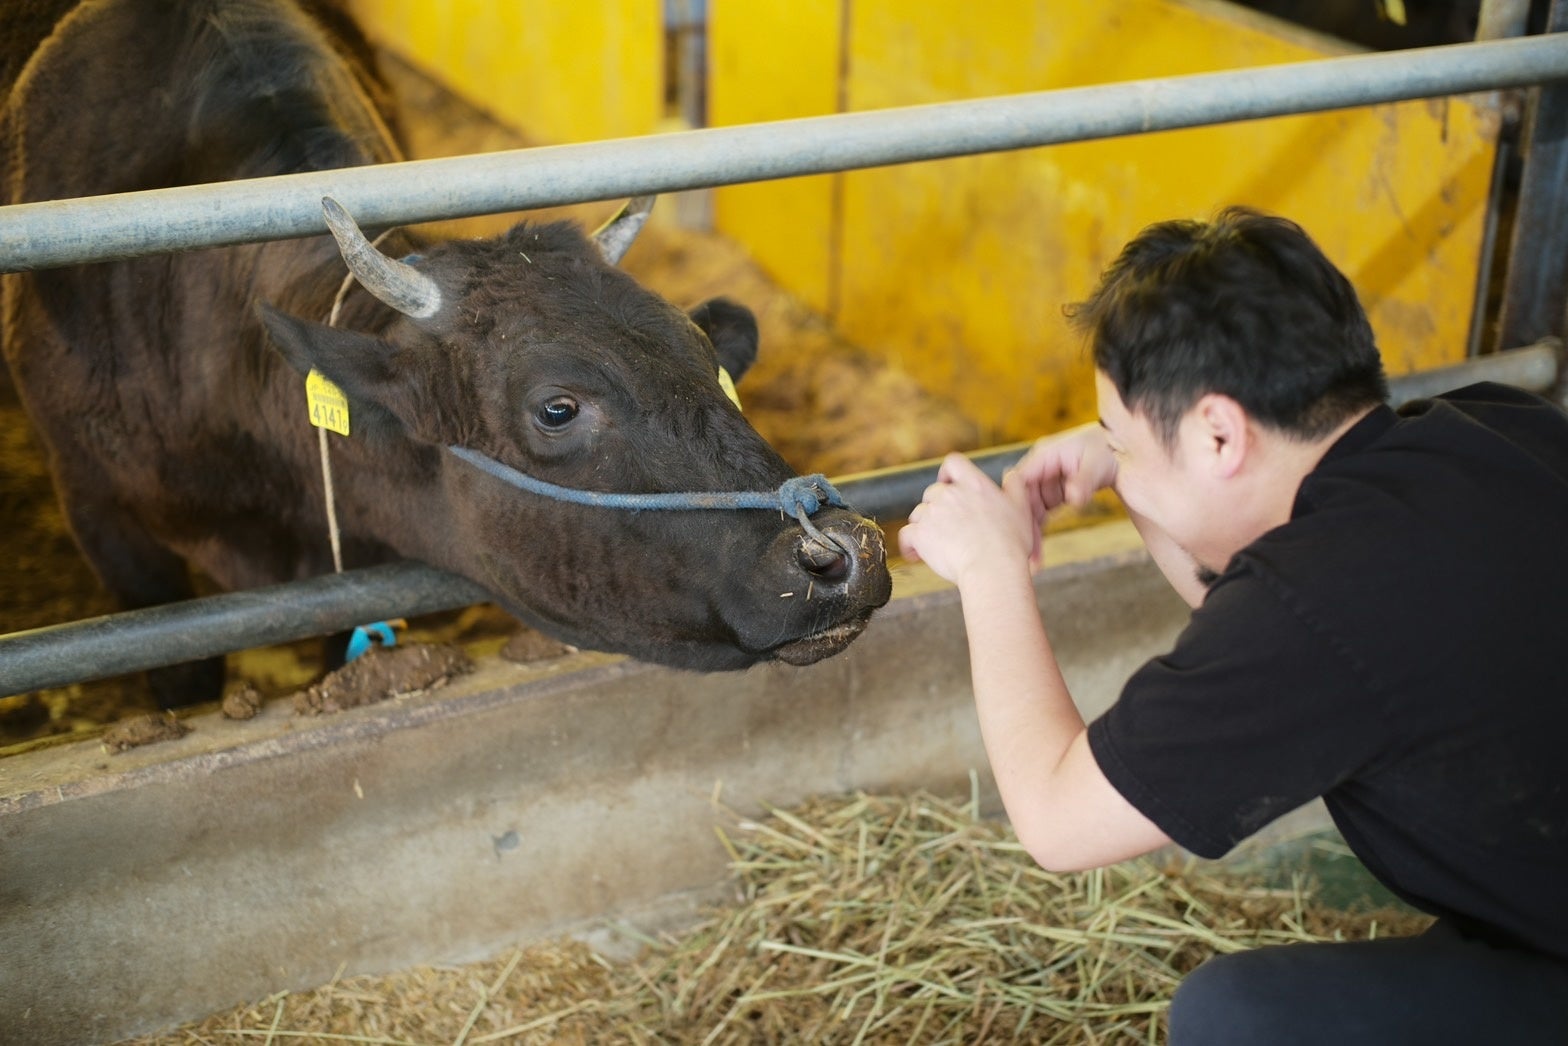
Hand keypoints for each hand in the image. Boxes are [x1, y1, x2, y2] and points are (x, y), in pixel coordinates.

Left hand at [899, 453, 1036, 584]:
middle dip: (937, 508)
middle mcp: (950, 494)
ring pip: (919, 514)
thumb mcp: (1021, 508)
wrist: (993, 568)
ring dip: (925, 526)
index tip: (949, 485)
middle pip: (932, 492)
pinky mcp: (920, 534)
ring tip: (937, 544)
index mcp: (974, 484)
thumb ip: (1015, 487)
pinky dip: (909, 545)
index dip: (947, 474)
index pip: (953, 463)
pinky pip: (906, 535)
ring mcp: (933, 513)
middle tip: (948, 527)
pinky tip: (915, 555)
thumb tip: (1011, 475)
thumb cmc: (1010, 543)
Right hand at [1003, 425, 1118, 562]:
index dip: (1016, 505)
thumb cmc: (1107, 450)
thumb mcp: (1097, 464)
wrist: (1121, 451)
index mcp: (1044, 455)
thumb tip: (1072, 498)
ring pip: (1030, 511)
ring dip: (1031, 534)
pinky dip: (1039, 532)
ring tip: (1033, 562)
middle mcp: (1040, 468)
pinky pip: (1041, 514)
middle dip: (1024, 528)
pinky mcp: (1052, 492)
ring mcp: (1045, 481)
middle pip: (1023, 500)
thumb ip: (1083, 481)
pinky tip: (1038, 555)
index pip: (1021, 481)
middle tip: (1028, 557)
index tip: (1018, 532)